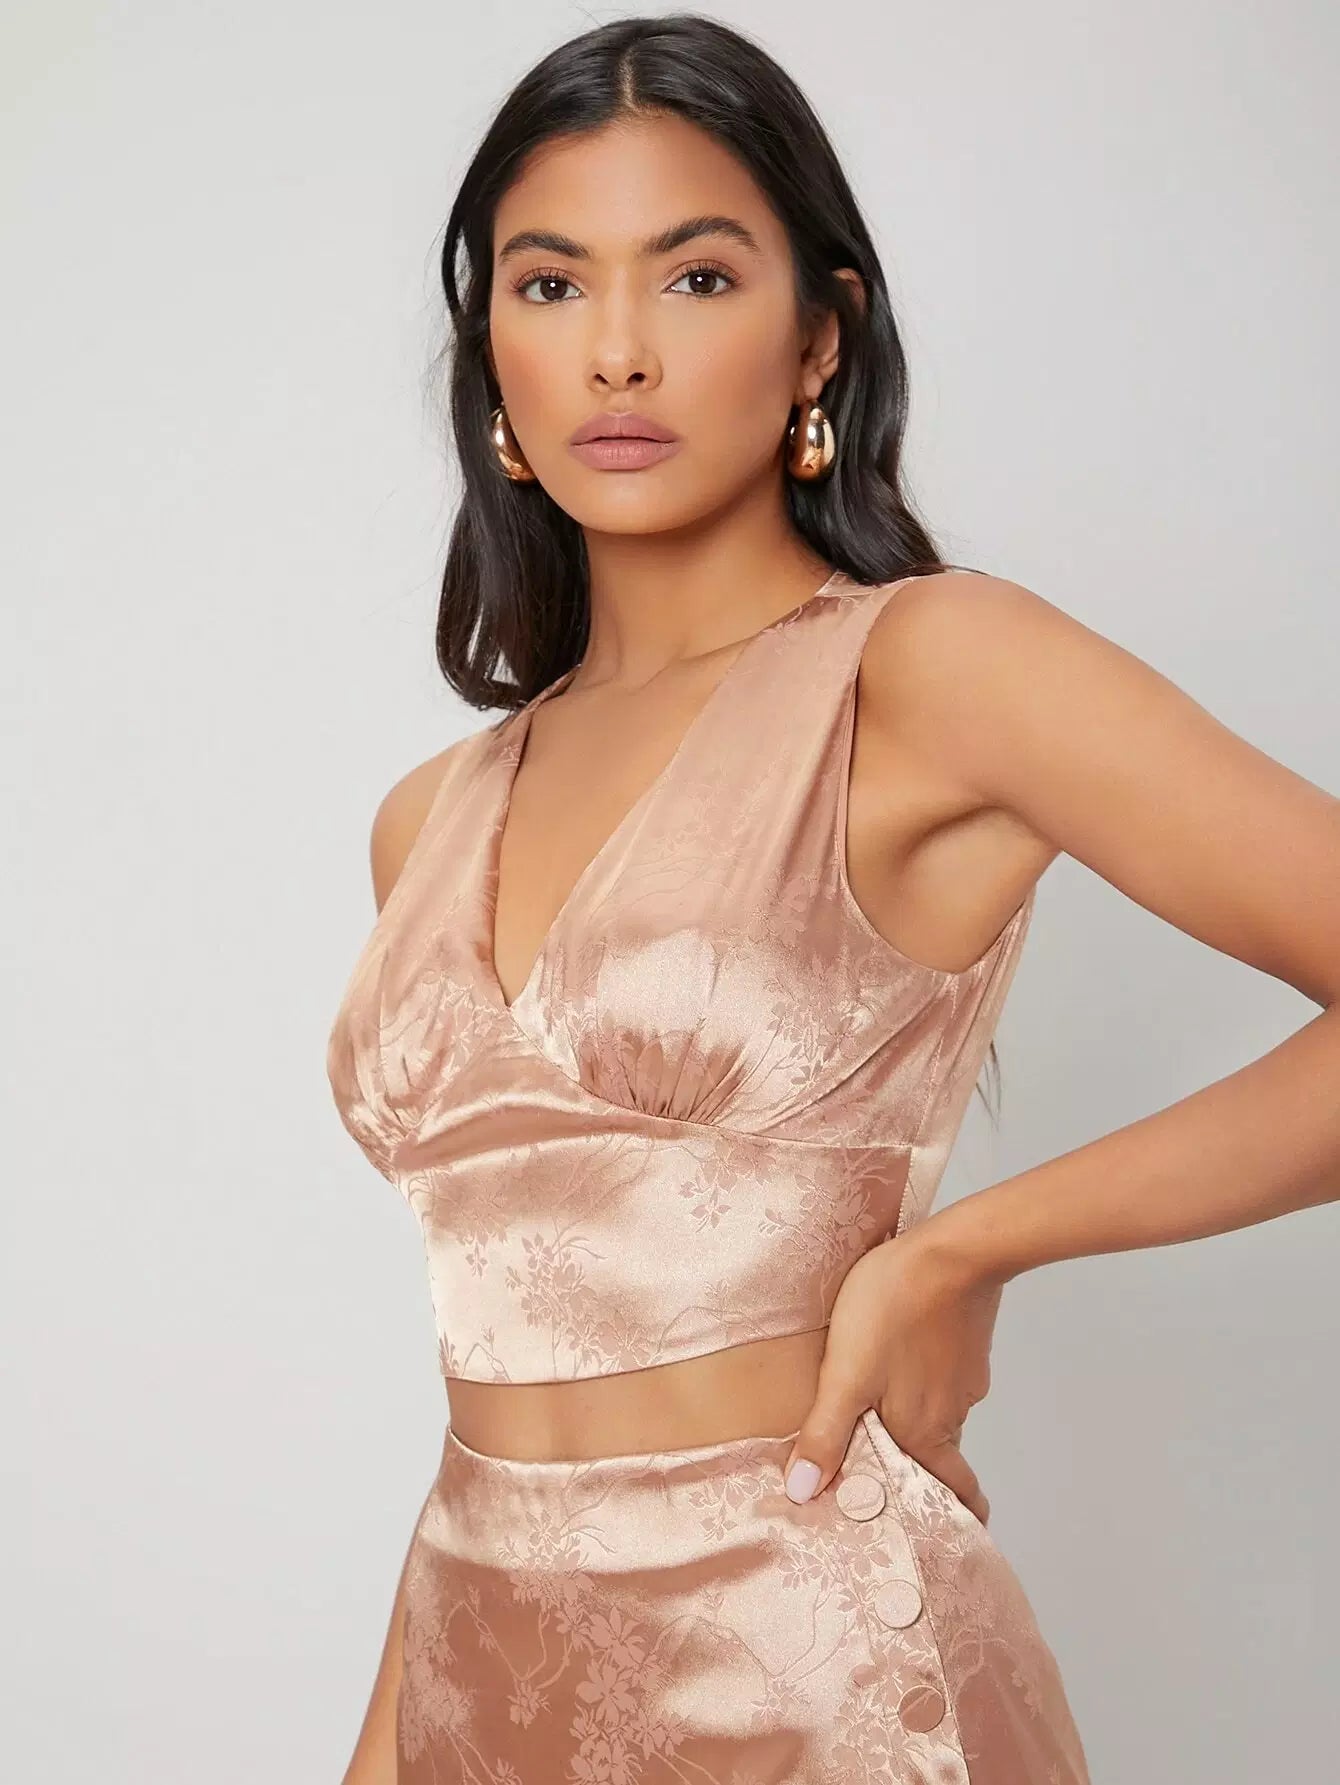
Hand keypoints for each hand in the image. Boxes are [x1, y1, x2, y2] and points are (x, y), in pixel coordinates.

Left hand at [781, 1220, 1004, 1524]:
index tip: (932, 1532)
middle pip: (937, 1456)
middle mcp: (951, 1414)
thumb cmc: (894, 1308)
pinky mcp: (967, 1344)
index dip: (943, 1516)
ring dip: (914, 1416)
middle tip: (882, 1467)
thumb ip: (826, 1434)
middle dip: (915, 1467)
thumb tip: (803, 1494)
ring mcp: (965, 1378)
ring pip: (939, 1413)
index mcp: (924, 1433)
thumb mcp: (846, 1373)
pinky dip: (923, 1378)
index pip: (950, 1495)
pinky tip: (897, 1355)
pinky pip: (944, 1377)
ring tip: (875, 1402)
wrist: (953, 1250)